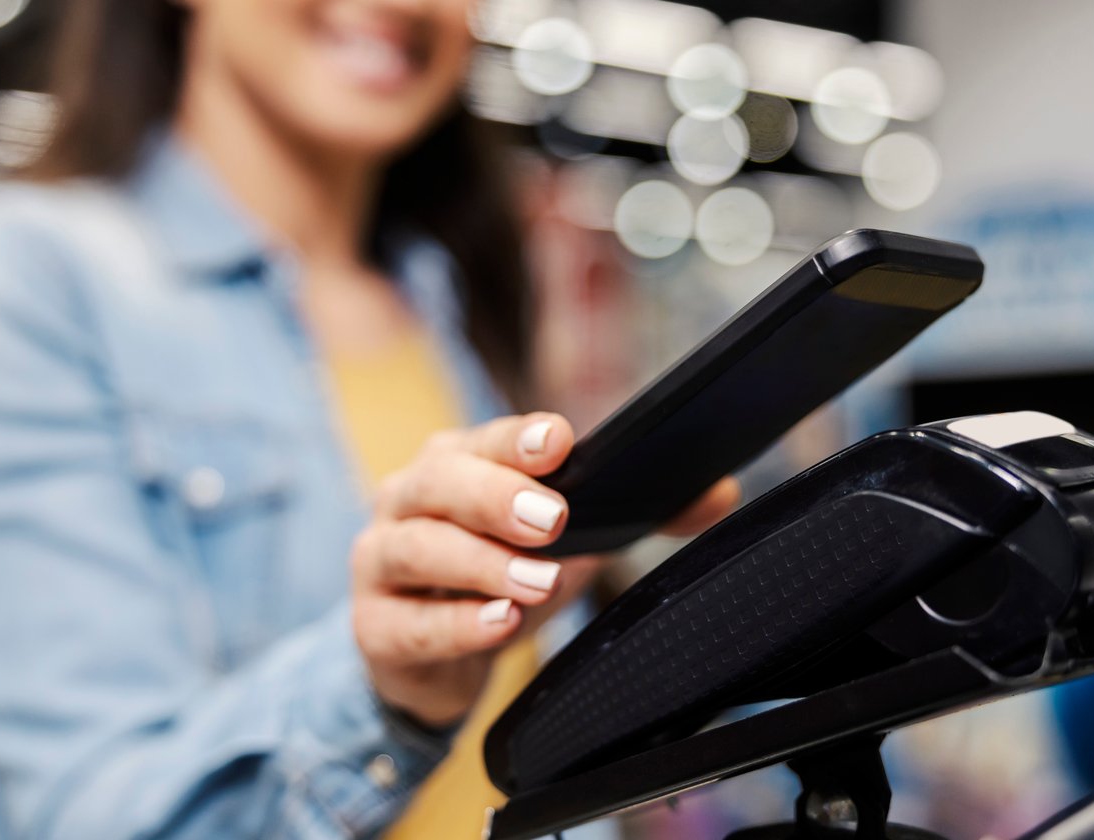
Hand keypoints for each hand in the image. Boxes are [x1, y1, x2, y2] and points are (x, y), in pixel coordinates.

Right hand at [349, 413, 742, 728]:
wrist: (429, 656)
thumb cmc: (498, 575)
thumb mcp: (568, 543)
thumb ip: (639, 516)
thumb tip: (720, 493)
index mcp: (455, 462)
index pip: (484, 438)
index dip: (519, 438)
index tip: (560, 442)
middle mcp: (407, 499)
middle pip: (439, 480)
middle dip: (497, 494)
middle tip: (553, 519)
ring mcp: (379, 561)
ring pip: (415, 547)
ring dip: (479, 563)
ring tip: (537, 582)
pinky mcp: (372, 626)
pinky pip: (406, 622)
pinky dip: (454, 623)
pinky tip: (498, 624)